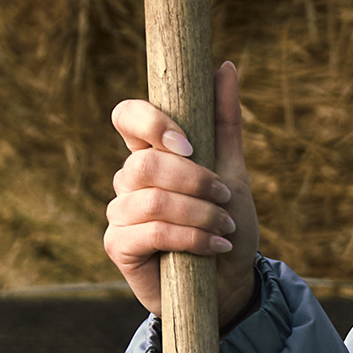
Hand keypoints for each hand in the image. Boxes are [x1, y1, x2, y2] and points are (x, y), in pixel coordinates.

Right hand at [103, 59, 262, 296]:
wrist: (228, 286)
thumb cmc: (227, 226)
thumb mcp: (233, 172)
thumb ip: (225, 122)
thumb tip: (224, 65)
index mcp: (150, 155)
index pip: (126, 116)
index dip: (149, 121)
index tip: (188, 144)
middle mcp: (128, 181)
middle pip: (144, 163)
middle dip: (193, 180)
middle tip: (226, 197)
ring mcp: (119, 214)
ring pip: (150, 199)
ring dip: (198, 212)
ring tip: (225, 226)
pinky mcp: (118, 247)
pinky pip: (149, 232)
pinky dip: (189, 236)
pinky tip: (214, 245)